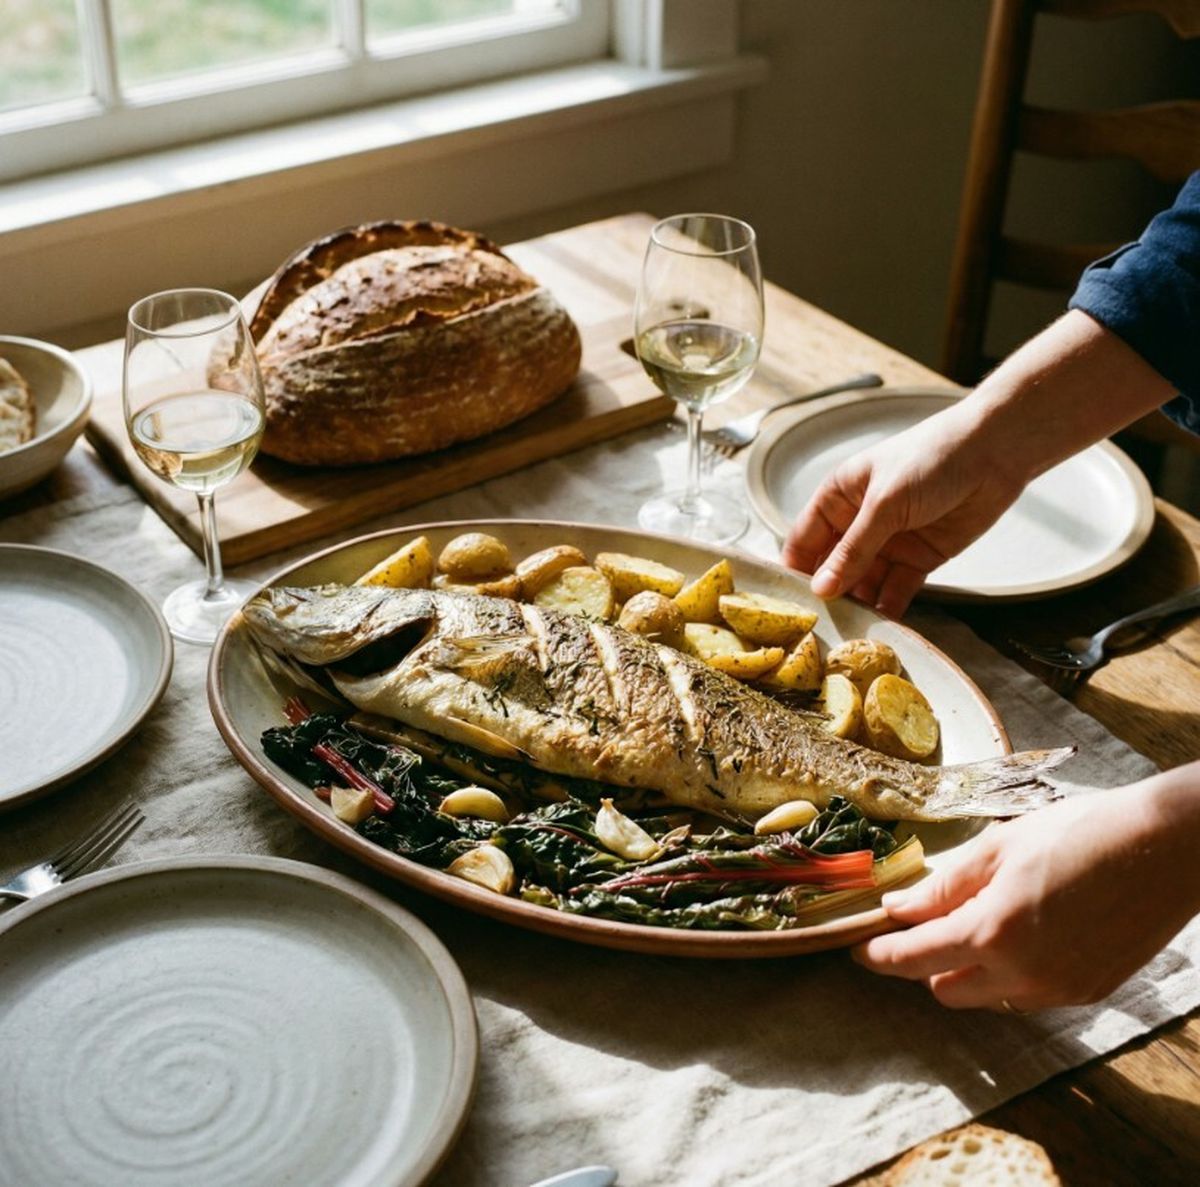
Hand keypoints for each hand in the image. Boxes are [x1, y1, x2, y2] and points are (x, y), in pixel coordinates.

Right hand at [782, 404, 1024, 616]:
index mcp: (838, 498)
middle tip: (819, 629)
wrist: (995, 453)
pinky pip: (895, 589)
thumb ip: (853, 550)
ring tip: (849, 633)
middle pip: (831, 568)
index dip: (795, 572)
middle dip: (826, 595)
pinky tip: (881, 625)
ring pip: (862, 583)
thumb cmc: (931, 460)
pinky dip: (888, 607)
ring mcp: (888, 543)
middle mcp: (857, 523)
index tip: (789, 606)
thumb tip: (821, 589)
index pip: (803, 542)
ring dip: (857, 605)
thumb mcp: (884, 504)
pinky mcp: (918, 559)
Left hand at [853, 769, 1199, 1010]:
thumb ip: (944, 885)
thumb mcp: (1000, 845)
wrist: (1165, 848)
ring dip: (969, 970)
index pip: (915, 958)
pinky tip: (1025, 930)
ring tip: (982, 918)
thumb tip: (899, 908)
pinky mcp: (1088, 993)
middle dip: (925, 962)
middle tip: (925, 924)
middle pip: (945, 989)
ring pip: (987, 997)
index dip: (879, 955)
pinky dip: (1011, 972)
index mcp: (993, 931)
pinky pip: (1027, 994)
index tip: (858, 949)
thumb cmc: (1080, 832)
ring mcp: (1059, 990)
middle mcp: (1023, 974)